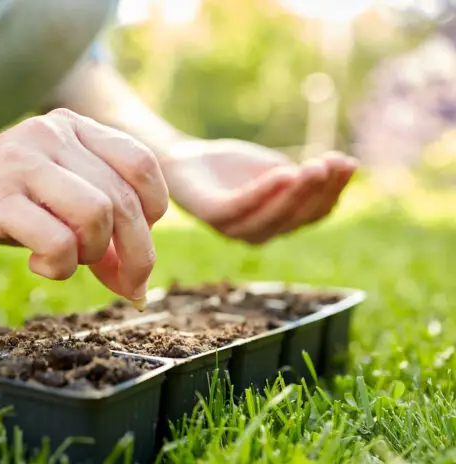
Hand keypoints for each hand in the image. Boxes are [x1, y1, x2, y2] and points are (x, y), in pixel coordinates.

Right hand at [0, 109, 168, 299]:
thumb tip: (137, 283)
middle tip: (124, 286)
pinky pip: (56, 240)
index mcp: (73, 128)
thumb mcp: (55, 205)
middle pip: (124, 201)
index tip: (134, 248)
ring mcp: (21, 163)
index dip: (152, 215)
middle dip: (134, 256)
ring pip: (96, 216)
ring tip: (65, 262)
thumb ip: (99, 229)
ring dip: (92, 256)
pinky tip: (38, 264)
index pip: (142, 166)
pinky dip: (59, 265)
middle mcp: (50, 135)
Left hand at [161, 139, 357, 243]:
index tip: (348, 163)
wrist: (184, 160)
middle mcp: (258, 234)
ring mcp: (233, 228)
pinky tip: (282, 172)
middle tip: (331, 162)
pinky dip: (264, 192)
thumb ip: (304, 177)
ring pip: (274, 216)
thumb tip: (346, 167)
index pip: (314, 214)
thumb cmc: (231, 169)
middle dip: (318, 190)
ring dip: (297, 192)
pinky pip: (242, 206)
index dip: (334, 191)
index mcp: (278, 225)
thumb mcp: (276, 171)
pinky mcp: (212, 215)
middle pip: (297, 217)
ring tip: (313, 167)